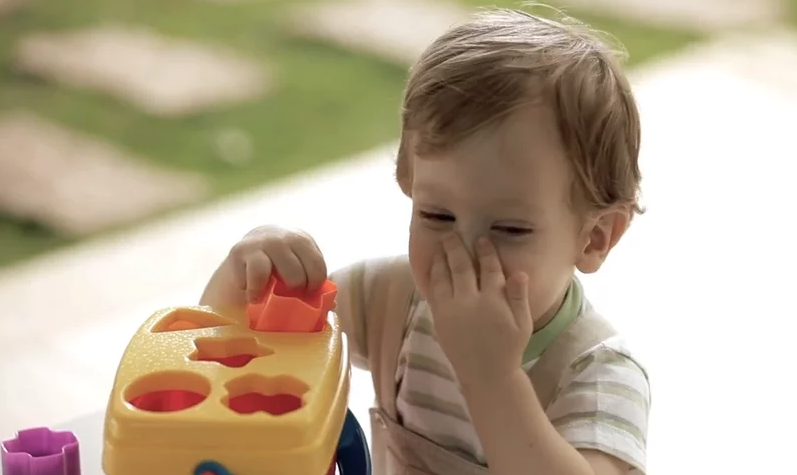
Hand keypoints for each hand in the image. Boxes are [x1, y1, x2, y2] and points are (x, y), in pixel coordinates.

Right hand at [227, 225, 327, 301]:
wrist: (247, 248)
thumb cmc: (278, 263)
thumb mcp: (297, 264)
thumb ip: (312, 280)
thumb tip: (331, 305)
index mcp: (302, 240)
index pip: (317, 266)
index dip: (314, 285)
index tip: (307, 293)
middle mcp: (283, 238)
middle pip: (298, 273)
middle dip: (295, 289)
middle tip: (289, 295)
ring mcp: (262, 243)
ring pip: (275, 272)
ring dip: (276, 292)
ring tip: (269, 298)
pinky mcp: (240, 251)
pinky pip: (254, 278)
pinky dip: (254, 292)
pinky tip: (254, 296)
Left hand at [427, 234, 532, 386]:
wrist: (485, 374)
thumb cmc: (508, 348)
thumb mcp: (522, 323)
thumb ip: (518, 297)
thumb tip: (519, 272)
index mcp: (493, 301)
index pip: (489, 269)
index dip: (485, 252)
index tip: (482, 239)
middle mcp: (470, 301)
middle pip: (461, 267)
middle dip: (456, 248)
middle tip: (452, 234)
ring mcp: (451, 309)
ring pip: (444, 276)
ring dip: (441, 258)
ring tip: (441, 245)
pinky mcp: (439, 318)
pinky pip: (434, 291)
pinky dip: (433, 276)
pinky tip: (433, 267)